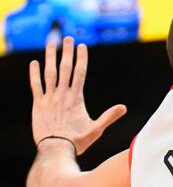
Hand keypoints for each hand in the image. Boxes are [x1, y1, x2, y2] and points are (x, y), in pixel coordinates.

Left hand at [29, 37, 125, 154]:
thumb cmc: (77, 141)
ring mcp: (49, 98)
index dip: (81, 58)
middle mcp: (62, 95)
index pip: (79, 73)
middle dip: (67, 52)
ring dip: (50, 57)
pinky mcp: (38, 104)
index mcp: (76, 99)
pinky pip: (35, 85)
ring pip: (49, 73)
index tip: (81, 46)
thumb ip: (109, 117)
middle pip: (65, 68)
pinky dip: (34, 73)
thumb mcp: (96, 130)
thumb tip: (124, 107)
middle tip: (68, 38)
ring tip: (51, 43)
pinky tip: (34, 63)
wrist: (56, 149)